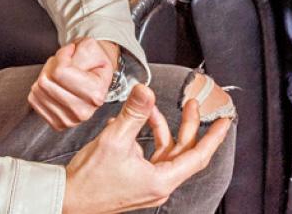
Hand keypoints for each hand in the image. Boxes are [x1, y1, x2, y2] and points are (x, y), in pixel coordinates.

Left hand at [28, 37, 119, 129]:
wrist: (97, 75)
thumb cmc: (94, 62)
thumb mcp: (90, 47)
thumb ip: (75, 54)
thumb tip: (61, 64)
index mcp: (95, 94)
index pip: (59, 72)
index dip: (61, 56)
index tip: (70, 51)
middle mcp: (83, 112)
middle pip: (45, 82)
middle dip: (51, 66)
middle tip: (64, 62)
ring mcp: (69, 121)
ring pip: (37, 90)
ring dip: (46, 75)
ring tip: (60, 72)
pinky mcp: (57, 123)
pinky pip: (33, 100)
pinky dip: (41, 88)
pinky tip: (55, 85)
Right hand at [62, 83, 232, 213]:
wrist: (67, 200)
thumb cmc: (90, 180)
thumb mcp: (114, 140)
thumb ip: (134, 113)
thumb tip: (146, 91)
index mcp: (161, 180)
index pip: (198, 156)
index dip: (213, 137)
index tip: (224, 122)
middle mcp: (158, 185)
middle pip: (181, 151)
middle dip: (186, 125)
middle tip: (192, 105)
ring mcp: (146, 185)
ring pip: (163, 152)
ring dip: (159, 128)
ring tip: (148, 109)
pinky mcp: (134, 182)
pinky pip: (148, 156)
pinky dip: (144, 138)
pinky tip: (129, 124)